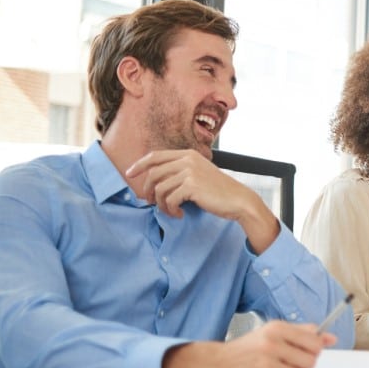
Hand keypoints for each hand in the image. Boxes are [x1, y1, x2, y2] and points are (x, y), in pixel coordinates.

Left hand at [126, 150, 278, 252]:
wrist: (238, 200)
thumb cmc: (219, 191)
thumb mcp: (199, 174)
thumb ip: (180, 171)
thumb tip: (154, 180)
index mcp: (188, 154)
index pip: (155, 156)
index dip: (139, 164)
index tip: (130, 174)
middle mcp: (188, 160)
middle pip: (153, 173)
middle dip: (147, 190)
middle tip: (150, 202)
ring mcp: (189, 172)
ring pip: (159, 188)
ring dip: (161, 204)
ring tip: (171, 210)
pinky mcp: (191, 186)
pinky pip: (169, 200)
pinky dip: (171, 210)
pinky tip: (180, 214)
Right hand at [162, 321, 335, 367]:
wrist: (214, 365)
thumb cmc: (245, 350)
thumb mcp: (270, 332)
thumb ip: (301, 333)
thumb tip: (330, 338)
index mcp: (276, 329)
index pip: (315, 342)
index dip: (314, 351)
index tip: (305, 353)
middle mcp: (272, 344)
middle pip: (311, 362)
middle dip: (302, 366)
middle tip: (287, 364)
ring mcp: (267, 364)